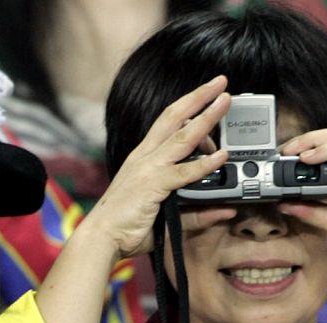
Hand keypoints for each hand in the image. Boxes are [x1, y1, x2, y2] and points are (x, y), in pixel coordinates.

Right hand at [81, 76, 233, 259]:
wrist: (100, 237)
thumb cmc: (124, 226)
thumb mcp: (161, 213)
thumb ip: (193, 211)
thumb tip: (223, 210)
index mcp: (142, 158)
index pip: (167, 122)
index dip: (187, 105)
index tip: (204, 94)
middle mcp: (145, 156)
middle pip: (175, 116)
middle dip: (198, 96)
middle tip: (220, 82)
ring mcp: (149, 169)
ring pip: (183, 137)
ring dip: (207, 117)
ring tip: (226, 102)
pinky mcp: (154, 185)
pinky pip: (184, 172)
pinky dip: (204, 163)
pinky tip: (221, 156)